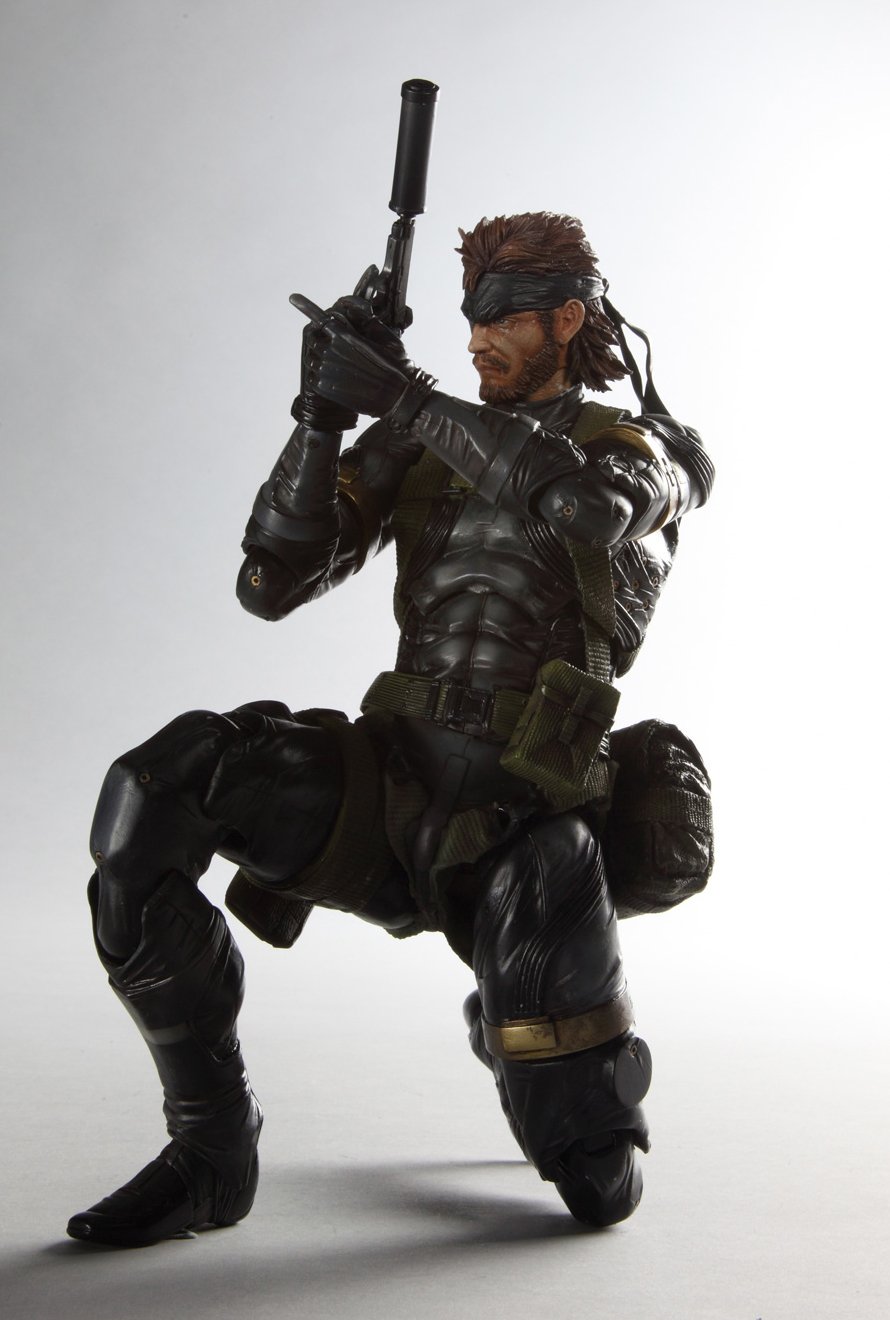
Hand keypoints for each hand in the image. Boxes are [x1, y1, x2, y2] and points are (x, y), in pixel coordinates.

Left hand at [290, 293, 435, 424]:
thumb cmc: (396, 366)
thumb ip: (366, 321)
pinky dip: (319, 376)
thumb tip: (352, 309)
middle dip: (319, 337)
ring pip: (311, 357)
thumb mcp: (387, 336)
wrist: (397, 399)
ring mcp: (326, 370)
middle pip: (313, 337)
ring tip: (336, 364)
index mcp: (345, 335)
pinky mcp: (324, 388)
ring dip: (319, 357)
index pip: (320, 317)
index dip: (306, 306)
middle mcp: (331, 350)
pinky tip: (335, 379)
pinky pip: (312, 377)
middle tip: (330, 344)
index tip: (293, 297)